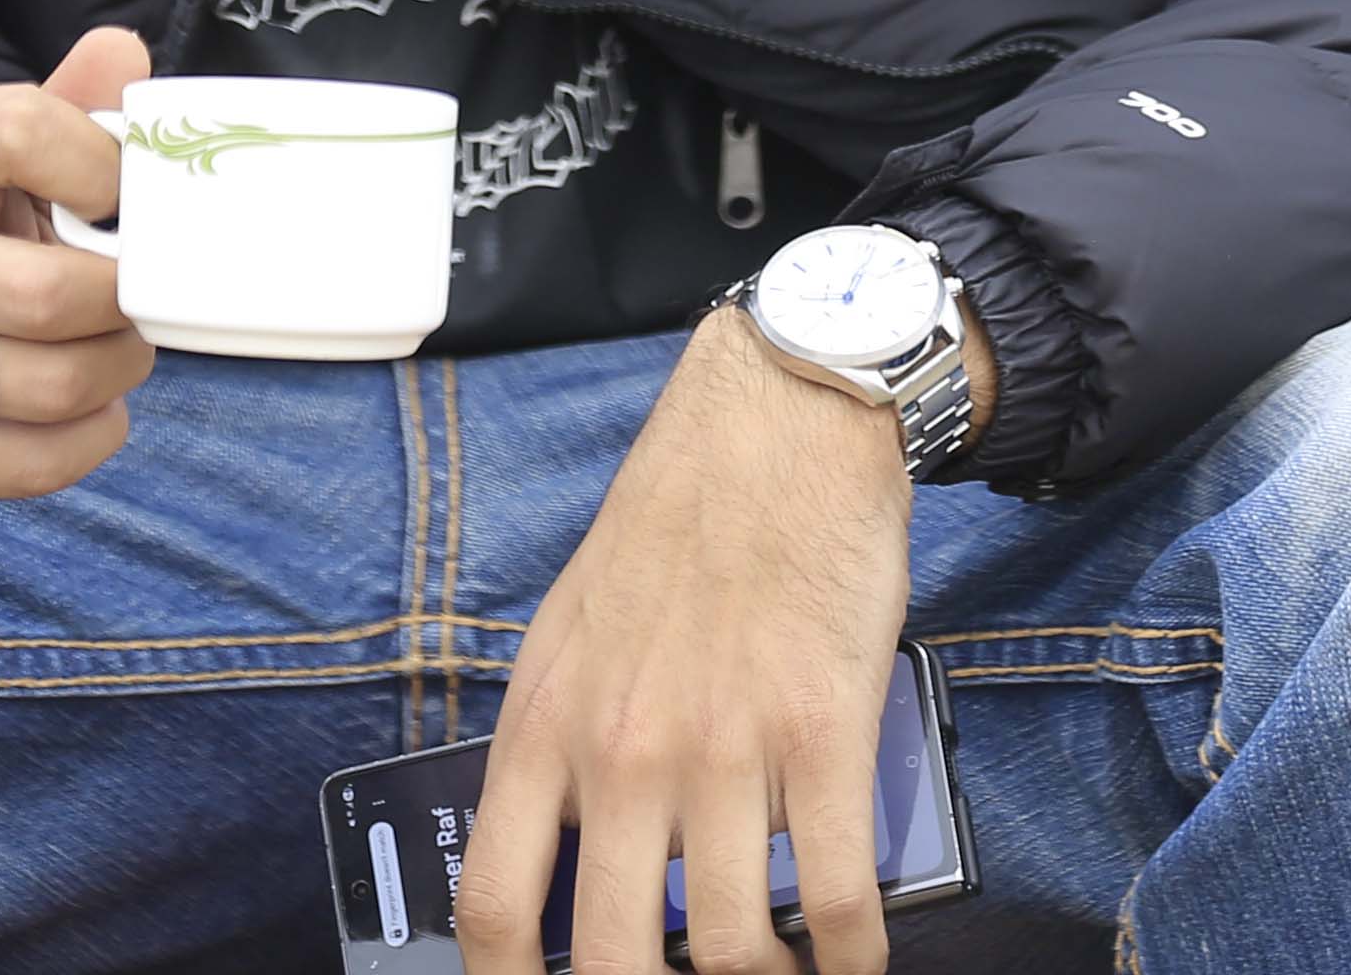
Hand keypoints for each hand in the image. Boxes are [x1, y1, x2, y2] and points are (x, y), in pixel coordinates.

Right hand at [0, 27, 153, 495]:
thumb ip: (65, 99)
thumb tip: (127, 55)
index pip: (28, 134)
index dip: (107, 170)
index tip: (124, 198)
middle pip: (50, 294)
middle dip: (126, 303)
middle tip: (140, 297)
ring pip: (47, 386)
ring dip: (115, 373)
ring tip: (117, 349)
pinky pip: (18, 465)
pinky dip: (83, 443)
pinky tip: (93, 411)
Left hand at [463, 310, 921, 974]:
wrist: (777, 429)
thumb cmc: (675, 528)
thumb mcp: (570, 635)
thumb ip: (559, 747)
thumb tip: (559, 864)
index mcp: (547, 726)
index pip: (498, 908)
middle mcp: (625, 752)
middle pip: (615, 962)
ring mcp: (726, 750)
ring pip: (736, 950)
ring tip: (778, 974)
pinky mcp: (824, 736)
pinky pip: (840, 898)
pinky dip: (851, 957)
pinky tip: (850, 961)